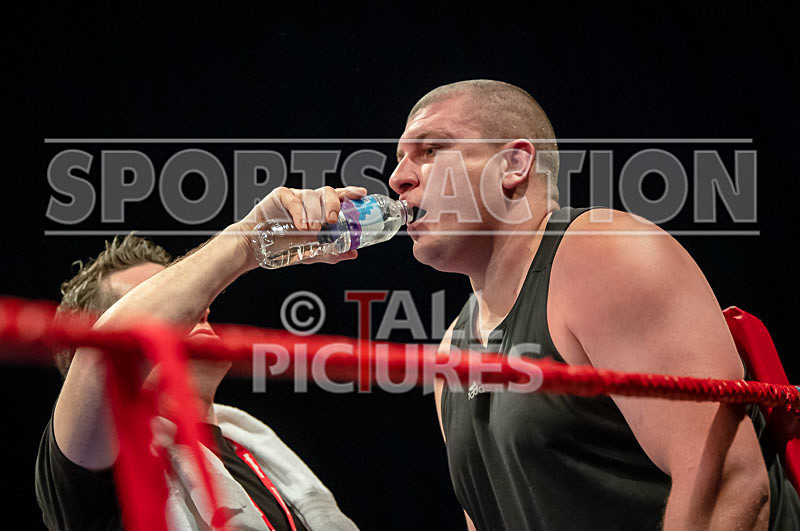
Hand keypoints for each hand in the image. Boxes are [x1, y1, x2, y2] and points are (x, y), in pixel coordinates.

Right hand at [230, 185, 368, 266]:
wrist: (258, 249)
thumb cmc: (284, 247)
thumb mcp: (312, 252)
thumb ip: (332, 252)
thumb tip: (353, 253)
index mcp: (321, 210)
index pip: (339, 197)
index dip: (350, 193)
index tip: (361, 194)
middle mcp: (310, 201)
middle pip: (328, 192)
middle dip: (333, 204)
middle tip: (333, 220)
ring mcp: (296, 197)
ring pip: (312, 195)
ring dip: (315, 212)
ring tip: (312, 229)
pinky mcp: (281, 196)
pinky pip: (294, 199)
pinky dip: (300, 212)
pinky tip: (301, 225)